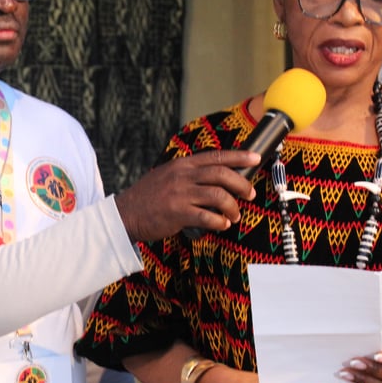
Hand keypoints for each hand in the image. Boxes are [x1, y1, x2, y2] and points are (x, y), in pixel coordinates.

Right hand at [114, 150, 259, 241]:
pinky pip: (208, 217)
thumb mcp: (167, 176)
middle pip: (222, 175)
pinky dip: (219, 223)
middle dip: (241, 185)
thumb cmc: (148, 198)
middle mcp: (183, 176)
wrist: (125, 214)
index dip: (239, 156)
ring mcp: (180, 194)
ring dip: (232, 208)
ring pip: (219, 197)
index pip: (216, 156)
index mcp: (182, 164)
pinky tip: (221, 225)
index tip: (255, 158)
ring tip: (234, 216)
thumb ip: (189, 174)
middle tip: (249, 194)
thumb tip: (216, 178)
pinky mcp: (178, 213)